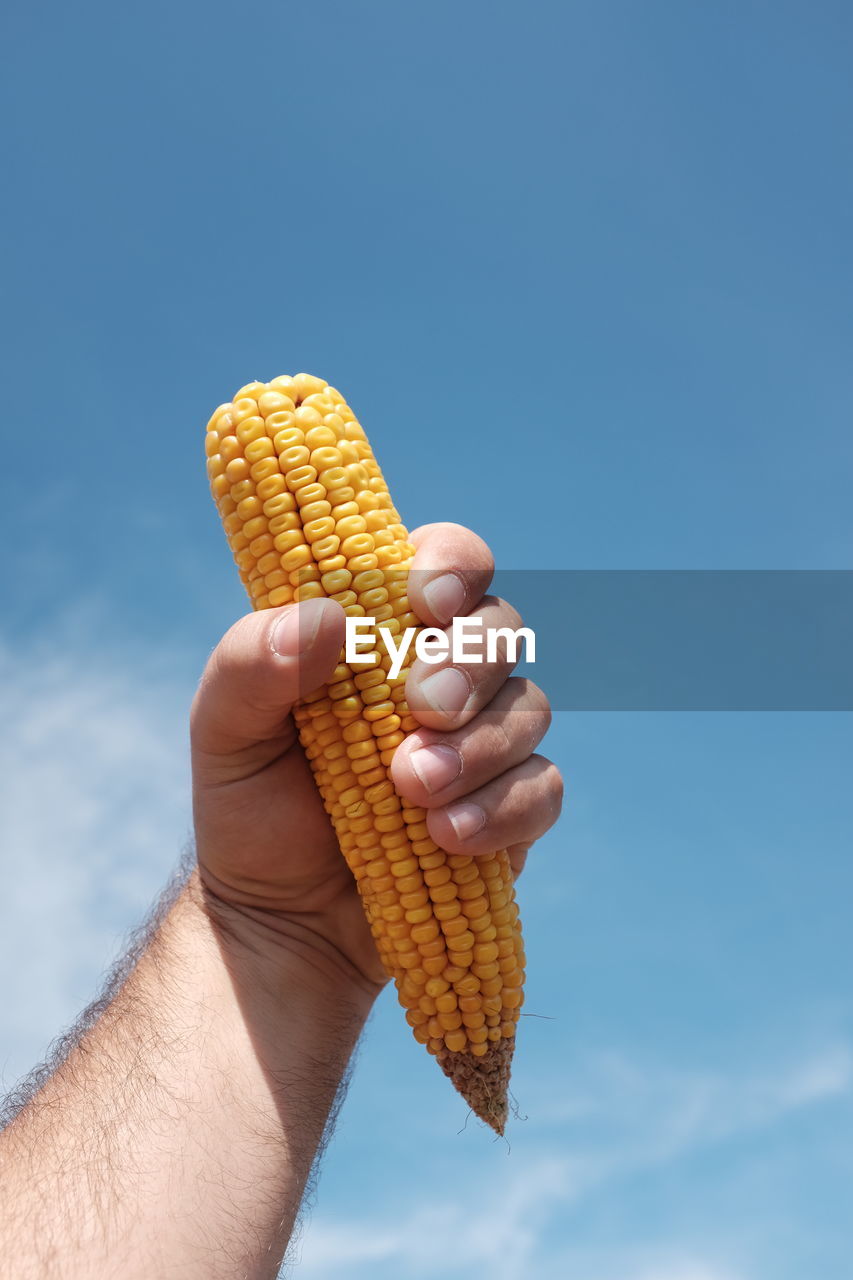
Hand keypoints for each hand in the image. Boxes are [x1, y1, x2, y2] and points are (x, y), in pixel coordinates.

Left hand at [191, 523, 562, 992]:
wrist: (280, 923)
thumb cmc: (252, 810)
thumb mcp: (225, 733)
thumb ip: (252, 664)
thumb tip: (331, 617)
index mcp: (383, 635)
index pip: (445, 563)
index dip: (452, 564)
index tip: (425, 599)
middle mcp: (445, 676)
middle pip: (502, 628)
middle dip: (469, 662)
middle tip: (421, 706)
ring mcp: (485, 744)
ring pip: (529, 709)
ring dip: (478, 746)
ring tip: (410, 789)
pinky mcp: (512, 812)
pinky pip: (543, 790)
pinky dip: (502, 810)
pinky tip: (444, 837)